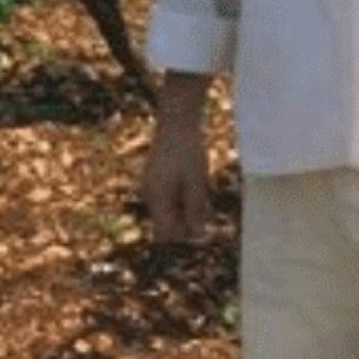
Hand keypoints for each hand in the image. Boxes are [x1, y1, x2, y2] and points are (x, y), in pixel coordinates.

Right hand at [142, 73, 213, 243]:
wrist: (176, 119)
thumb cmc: (188, 150)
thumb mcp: (197, 181)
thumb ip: (196, 209)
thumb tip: (197, 236)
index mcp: (157, 199)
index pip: (164, 235)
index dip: (183, 239)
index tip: (204, 234)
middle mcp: (150, 195)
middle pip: (166, 223)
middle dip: (187, 224)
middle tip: (209, 212)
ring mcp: (151, 185)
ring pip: (170, 209)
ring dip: (187, 210)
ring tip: (205, 199)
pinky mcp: (157, 177)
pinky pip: (170, 196)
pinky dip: (184, 197)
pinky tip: (198, 187)